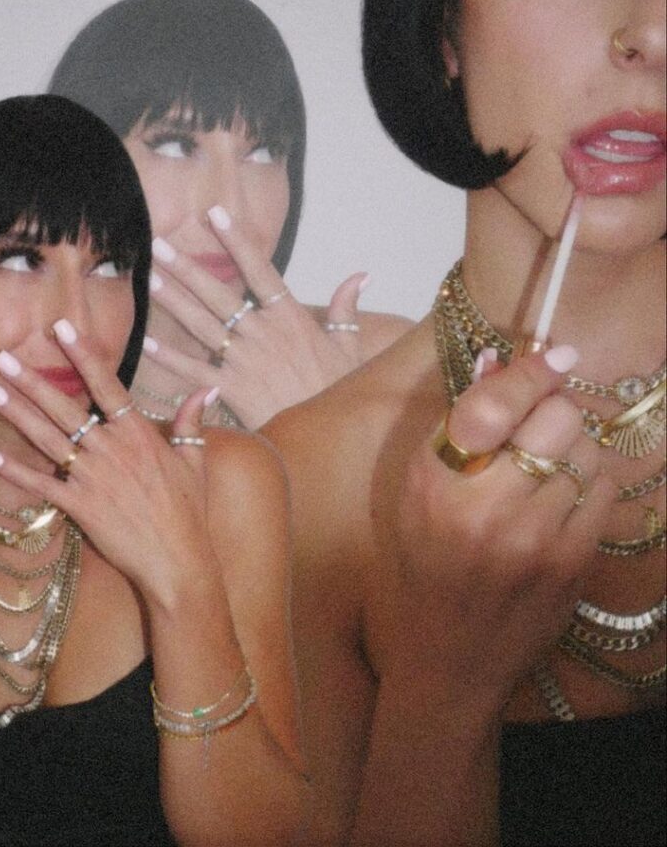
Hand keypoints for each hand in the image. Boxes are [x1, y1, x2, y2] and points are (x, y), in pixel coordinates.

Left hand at [0, 319, 215, 611]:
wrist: (178, 559)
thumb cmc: (189, 510)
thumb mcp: (194, 460)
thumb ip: (191, 421)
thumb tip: (206, 389)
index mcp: (137, 433)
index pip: (107, 384)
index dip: (83, 355)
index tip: (61, 330)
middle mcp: (110, 448)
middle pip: (65, 406)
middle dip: (32, 380)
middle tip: (3, 357)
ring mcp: (91, 476)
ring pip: (47, 437)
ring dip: (16, 412)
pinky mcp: (78, 505)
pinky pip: (41, 484)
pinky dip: (14, 470)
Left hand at [145, 205, 368, 428]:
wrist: (329, 434)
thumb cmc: (337, 389)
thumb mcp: (348, 346)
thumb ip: (347, 309)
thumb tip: (361, 276)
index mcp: (290, 317)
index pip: (259, 269)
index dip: (236, 241)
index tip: (215, 214)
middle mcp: (262, 332)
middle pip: (218, 293)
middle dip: (187, 267)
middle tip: (159, 245)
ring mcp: (244, 359)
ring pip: (202, 324)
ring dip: (174, 300)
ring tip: (150, 278)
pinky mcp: (232, 388)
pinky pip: (196, 369)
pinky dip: (172, 357)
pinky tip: (148, 343)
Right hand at [373, 345, 614, 711]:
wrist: (449, 661)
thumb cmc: (419, 571)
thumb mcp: (411, 498)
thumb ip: (451, 429)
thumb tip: (492, 360)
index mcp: (433, 487)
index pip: (491, 404)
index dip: (529, 372)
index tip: (554, 353)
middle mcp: (485, 509)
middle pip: (554, 419)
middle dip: (551, 409)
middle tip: (537, 418)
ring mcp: (537, 540)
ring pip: (586, 452)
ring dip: (571, 444)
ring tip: (543, 464)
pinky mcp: (574, 564)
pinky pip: (601, 491)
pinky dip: (586, 480)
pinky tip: (560, 495)